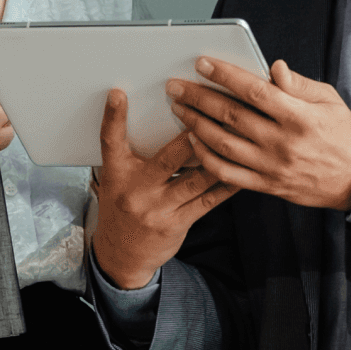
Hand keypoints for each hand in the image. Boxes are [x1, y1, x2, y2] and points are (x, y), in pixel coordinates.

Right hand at [92, 89, 239, 289]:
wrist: (121, 255)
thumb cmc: (122, 207)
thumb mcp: (115, 179)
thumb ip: (128, 152)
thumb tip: (148, 118)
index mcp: (116, 174)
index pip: (110, 141)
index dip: (112, 117)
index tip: (118, 94)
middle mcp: (137, 191)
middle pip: (167, 159)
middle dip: (192, 138)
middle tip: (212, 115)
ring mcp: (159, 210)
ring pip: (194, 180)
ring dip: (218, 159)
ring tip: (237, 138)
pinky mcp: (178, 223)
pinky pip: (207, 201)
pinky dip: (225, 185)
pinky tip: (241, 170)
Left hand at [167, 57, 350, 209]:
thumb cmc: (342, 134)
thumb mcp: (330, 100)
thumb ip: (298, 84)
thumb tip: (274, 67)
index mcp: (300, 117)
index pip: (254, 91)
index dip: (225, 76)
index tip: (202, 63)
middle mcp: (283, 142)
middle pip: (231, 116)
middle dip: (198, 98)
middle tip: (176, 86)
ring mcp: (272, 167)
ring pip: (223, 144)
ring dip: (196, 125)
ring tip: (180, 110)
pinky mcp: (267, 186)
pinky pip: (228, 174)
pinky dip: (206, 158)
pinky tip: (194, 142)